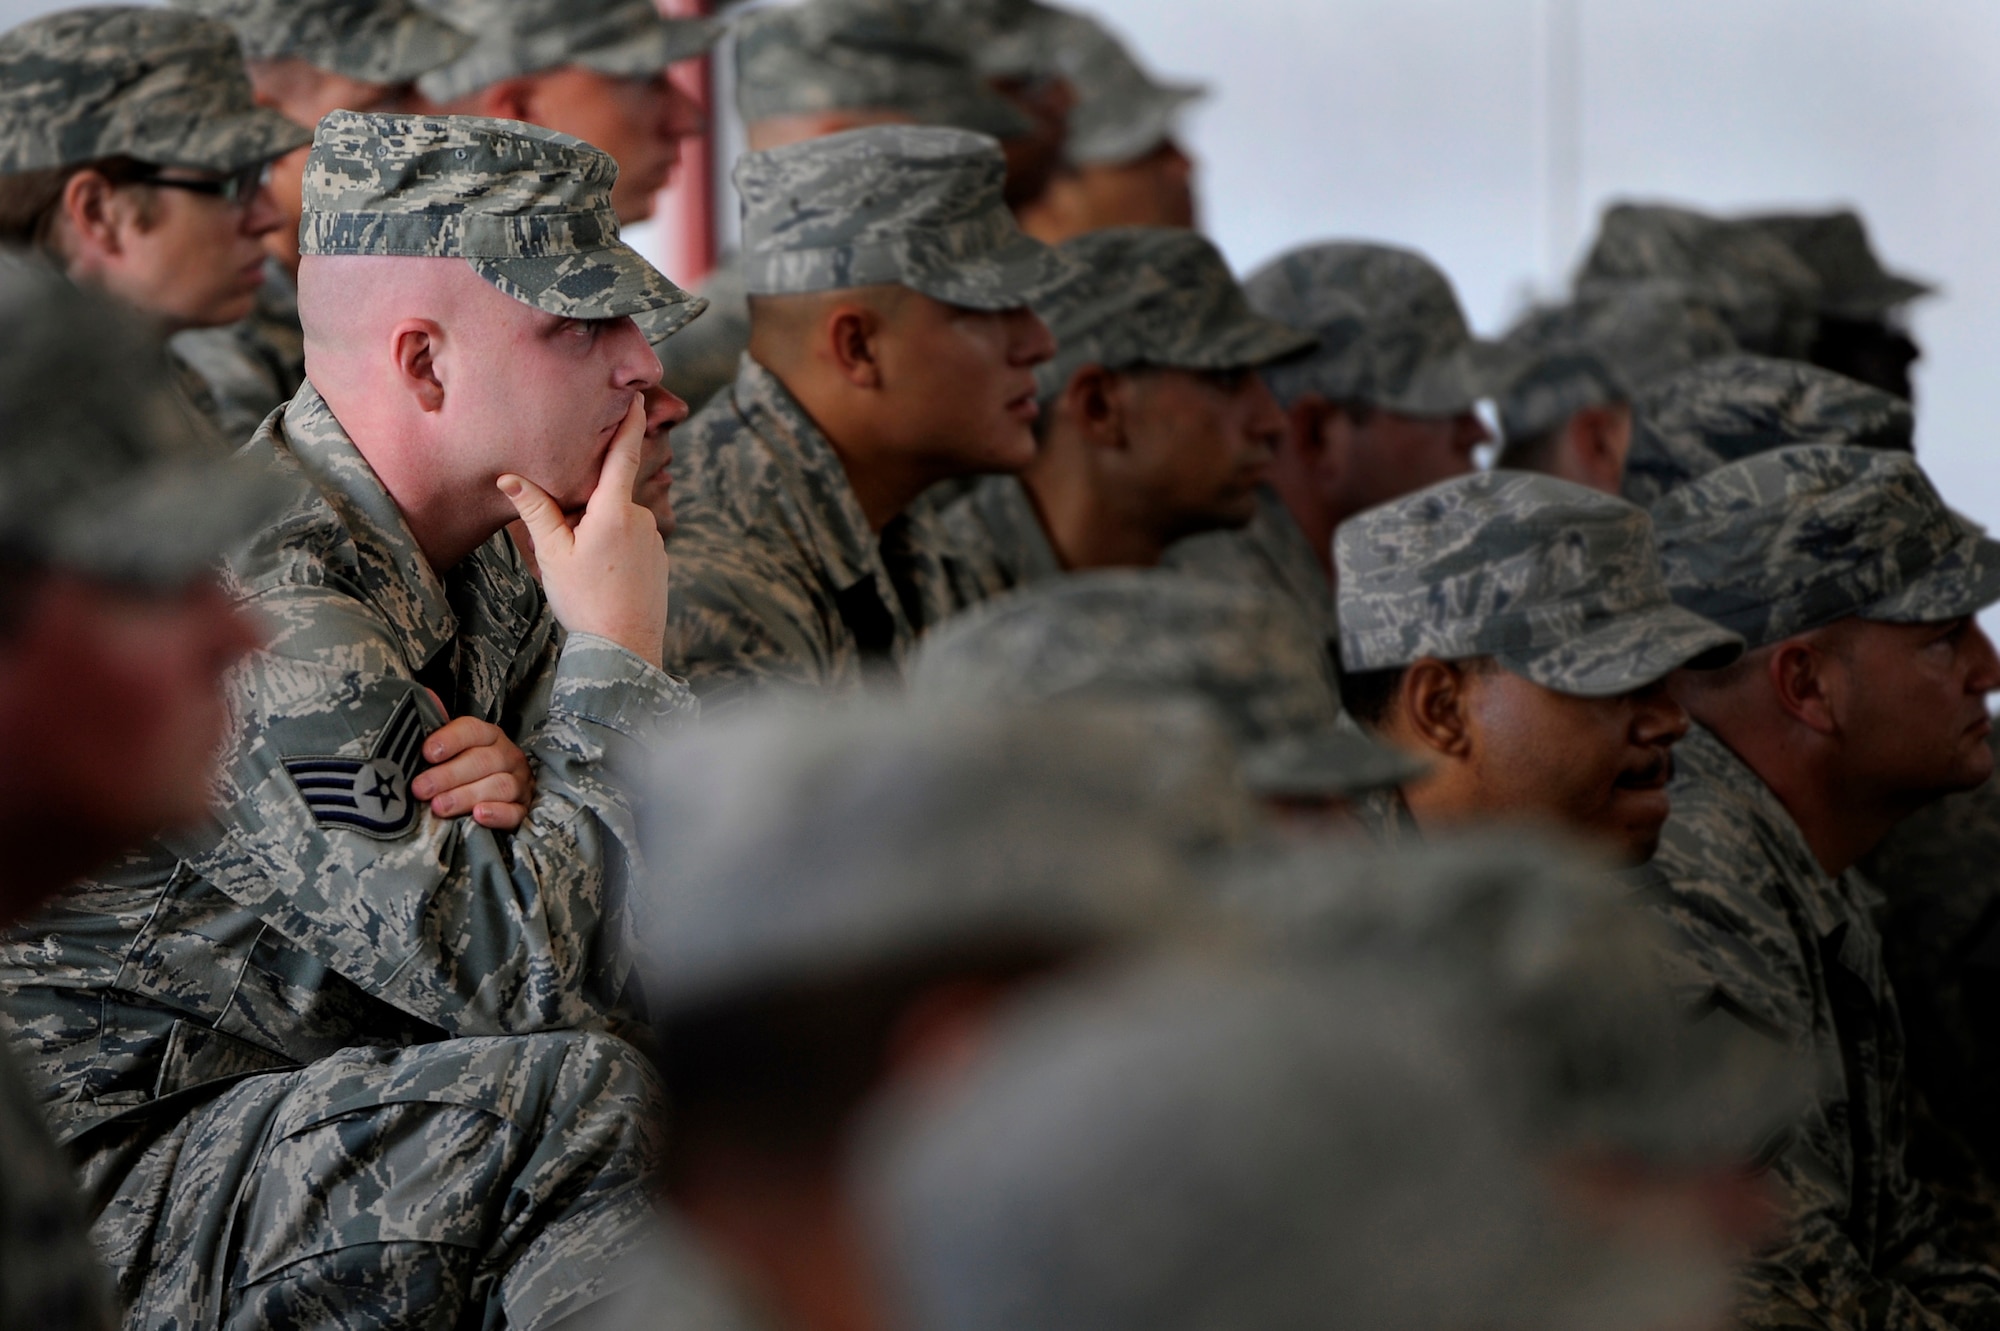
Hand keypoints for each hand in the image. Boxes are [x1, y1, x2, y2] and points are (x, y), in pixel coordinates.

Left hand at [409, 704, 535, 830]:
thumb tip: (425, 696)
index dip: (450, 740)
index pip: (473, 730)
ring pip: (499, 786)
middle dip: (448, 775)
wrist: (496, 797)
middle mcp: (508, 756)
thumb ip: (437, 727)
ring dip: (466, 796)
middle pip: (483, 761)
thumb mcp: (451, 748)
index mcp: (489, 736)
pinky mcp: (523, 809)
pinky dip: (498, 814)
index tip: (426, 753)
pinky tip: (478, 816)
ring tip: (439, 807)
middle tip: (420, 789)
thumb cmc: (463, 769)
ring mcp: (519, 783)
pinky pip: (515, 812)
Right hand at [498, 397, 670, 667]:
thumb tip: (509, 478)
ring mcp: (654, 539)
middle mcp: (642, 518)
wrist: (625, 647)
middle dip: (585, 512)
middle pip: (607, 498)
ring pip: (618, 523)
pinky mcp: (660, 558)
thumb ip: (535, 511)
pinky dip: (615, 552)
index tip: (638, 396)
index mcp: (614, 510)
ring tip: (584, 573)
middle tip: (567, 550)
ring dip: (598, 535)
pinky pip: (632, 543)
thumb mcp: (552, 554)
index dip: (630, 423)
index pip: (624, 454)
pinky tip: (604, 581)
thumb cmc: (584, 600)